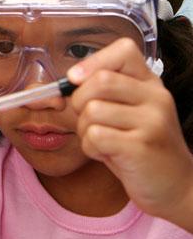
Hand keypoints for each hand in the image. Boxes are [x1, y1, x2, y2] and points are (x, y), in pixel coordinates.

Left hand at [68, 38, 192, 224]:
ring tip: (103, 141)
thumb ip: (102, 93)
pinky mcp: (141, 147)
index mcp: (151, 84)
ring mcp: (152, 122)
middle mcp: (156, 98)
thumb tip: (62, 84)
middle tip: (89, 120)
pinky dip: (91, 148)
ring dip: (85, 130)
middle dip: (79, 101)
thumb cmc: (140, 147)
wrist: (176, 187)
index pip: (123, 50)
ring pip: (92, 111)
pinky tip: (108, 154)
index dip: (92, 62)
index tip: (75, 79)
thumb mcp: (127, 112)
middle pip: (99, 81)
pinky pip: (95, 137)